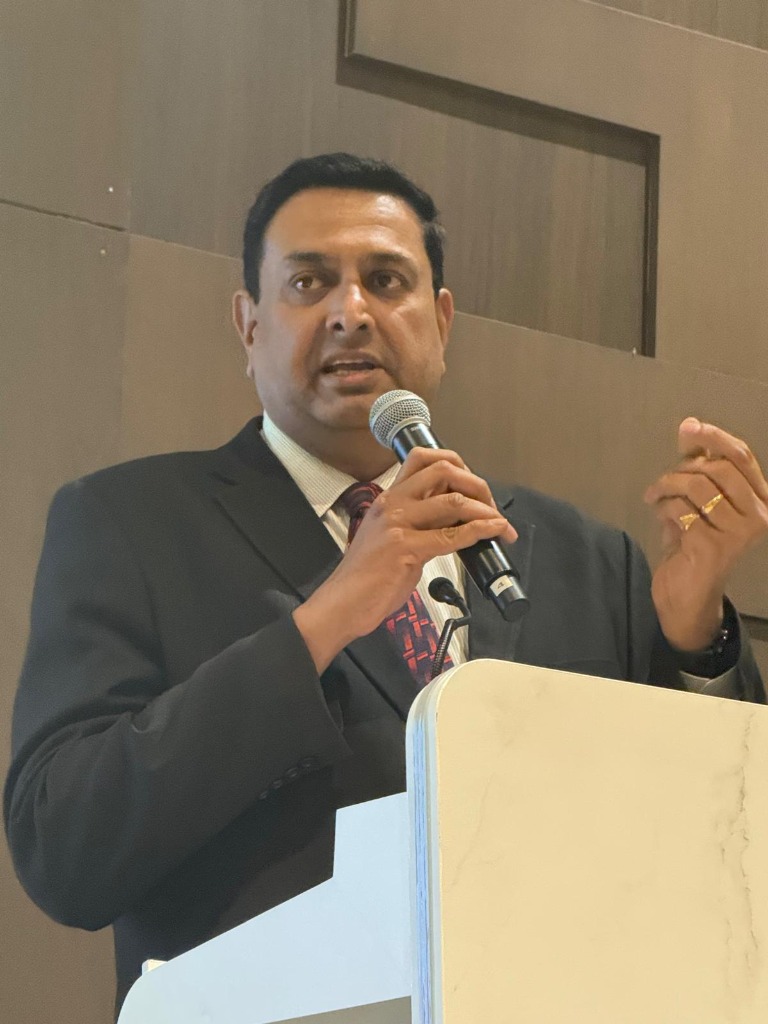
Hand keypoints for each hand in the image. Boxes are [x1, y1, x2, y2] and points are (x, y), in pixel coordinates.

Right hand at [294, 448, 516, 670]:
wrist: (343, 603)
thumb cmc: (366, 576)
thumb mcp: (389, 536)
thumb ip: (417, 522)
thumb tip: (455, 519)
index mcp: (388, 497)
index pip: (423, 458)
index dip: (456, 464)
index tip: (472, 485)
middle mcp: (392, 503)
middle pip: (444, 470)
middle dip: (477, 484)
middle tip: (491, 504)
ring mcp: (398, 524)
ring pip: (454, 501)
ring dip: (487, 510)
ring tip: (500, 524)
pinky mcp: (406, 548)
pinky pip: (453, 535)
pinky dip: (481, 531)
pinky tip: (494, 533)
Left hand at [643, 418, 767, 650]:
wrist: (686, 598)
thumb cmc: (694, 547)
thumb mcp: (699, 502)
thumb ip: (699, 468)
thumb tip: (690, 426)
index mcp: (761, 500)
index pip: (742, 456)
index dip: (713, 437)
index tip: (688, 427)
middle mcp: (759, 516)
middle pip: (716, 468)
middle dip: (680, 469)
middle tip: (660, 484)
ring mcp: (739, 533)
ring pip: (697, 486)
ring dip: (667, 487)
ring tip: (654, 498)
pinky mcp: (714, 547)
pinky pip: (680, 510)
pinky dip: (663, 509)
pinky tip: (661, 519)